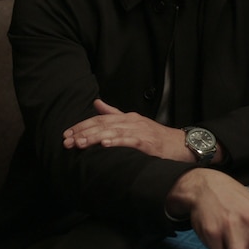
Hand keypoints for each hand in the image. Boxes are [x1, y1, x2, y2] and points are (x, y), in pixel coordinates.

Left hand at [62, 99, 191, 161]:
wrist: (181, 145)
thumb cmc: (157, 136)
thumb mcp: (134, 123)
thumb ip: (114, 113)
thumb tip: (96, 103)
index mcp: (126, 117)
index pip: (99, 119)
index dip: (82, 125)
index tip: (66, 134)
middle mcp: (131, 121)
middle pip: (103, 124)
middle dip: (83, 133)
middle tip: (67, 141)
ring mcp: (140, 131)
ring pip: (113, 132)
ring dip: (95, 138)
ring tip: (80, 144)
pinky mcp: (148, 143)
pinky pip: (130, 141)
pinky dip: (117, 142)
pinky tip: (105, 145)